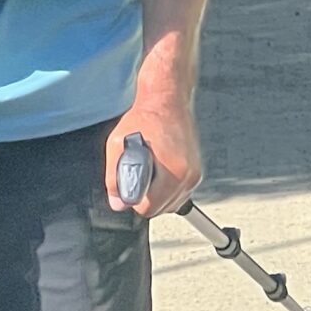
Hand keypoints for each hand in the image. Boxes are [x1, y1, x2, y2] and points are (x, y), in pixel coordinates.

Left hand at [103, 94, 201, 218]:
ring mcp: (195, 175)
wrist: (167, 101)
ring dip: (155, 193)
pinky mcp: (196, 173)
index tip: (129, 179)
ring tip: (149, 167)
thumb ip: (115, 179)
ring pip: (169, 204)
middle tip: (138, 170)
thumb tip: (118, 203)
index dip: (133, 198)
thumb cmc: (145, 118)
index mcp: (174, 172)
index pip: (149, 208)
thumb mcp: (118, 146)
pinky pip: (177, 194)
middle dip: (145, 196)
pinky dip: (165, 189)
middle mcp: (189, 177)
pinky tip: (158, 169)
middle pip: (160, 209)